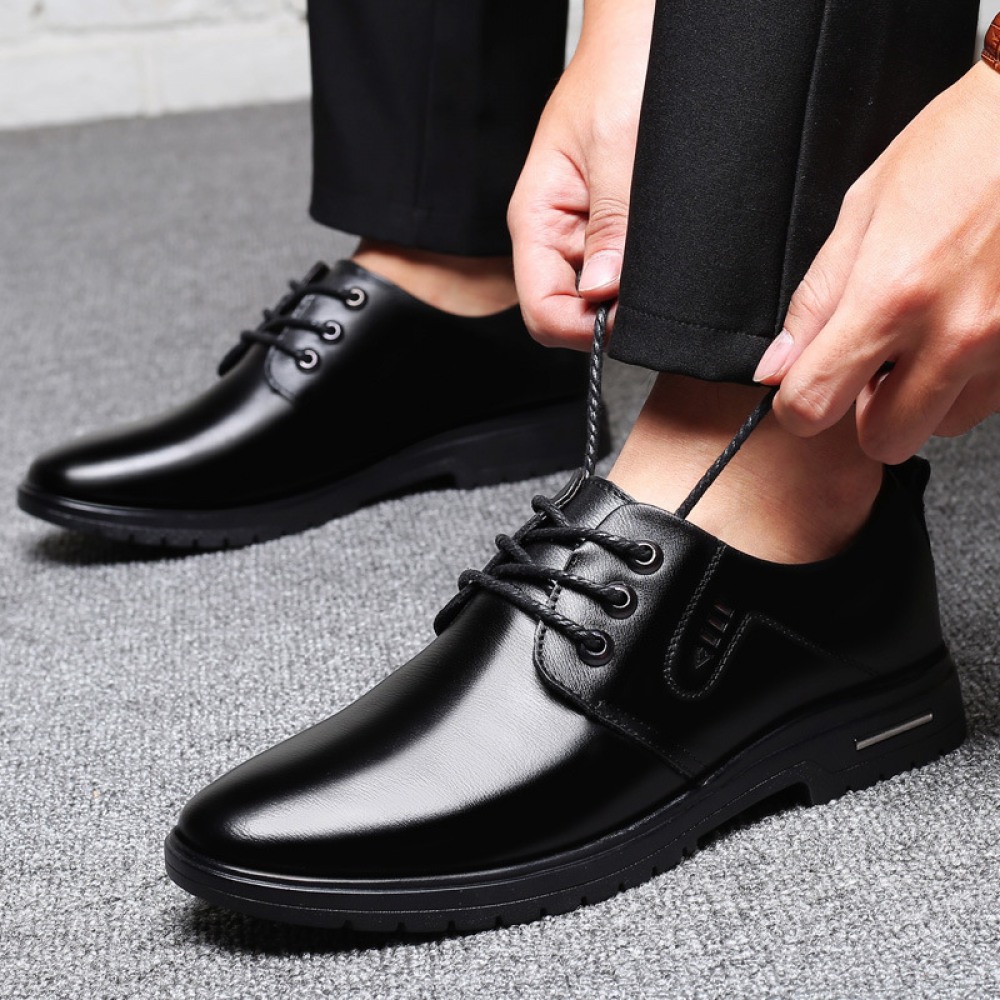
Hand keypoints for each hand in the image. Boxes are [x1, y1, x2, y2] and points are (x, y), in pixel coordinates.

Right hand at [507, 0, 654, 350]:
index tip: (627, 320)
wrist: (644, 31)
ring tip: (663, 263)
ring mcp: (585, 234)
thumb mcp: (618, 147)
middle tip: (654, 294)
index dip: (583, 328)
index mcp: (536, 219)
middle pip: (570, 313)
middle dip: (610, 315)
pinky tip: (665, 251)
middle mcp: (556, 235)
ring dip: (632, 292)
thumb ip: (612, 223)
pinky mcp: (613, 226)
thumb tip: (605, 291)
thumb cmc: (619, 69)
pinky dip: (646, 272)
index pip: (542, 311)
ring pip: (601, 297)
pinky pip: (625, 270)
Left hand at [756, 63, 999, 463]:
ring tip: (930, 334)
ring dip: (925, 396)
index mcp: (891, 295)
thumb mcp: (865, 210)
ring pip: (944, 425)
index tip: (804, 388)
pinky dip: (971, 377)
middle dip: (867, 414)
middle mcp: (954, 332)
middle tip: (872, 367)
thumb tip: (778, 367)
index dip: (798, 404)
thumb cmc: (962, 147)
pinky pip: (991, 399)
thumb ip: (816, 301)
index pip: (814, 404)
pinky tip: (970, 325)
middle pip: (885, 441)